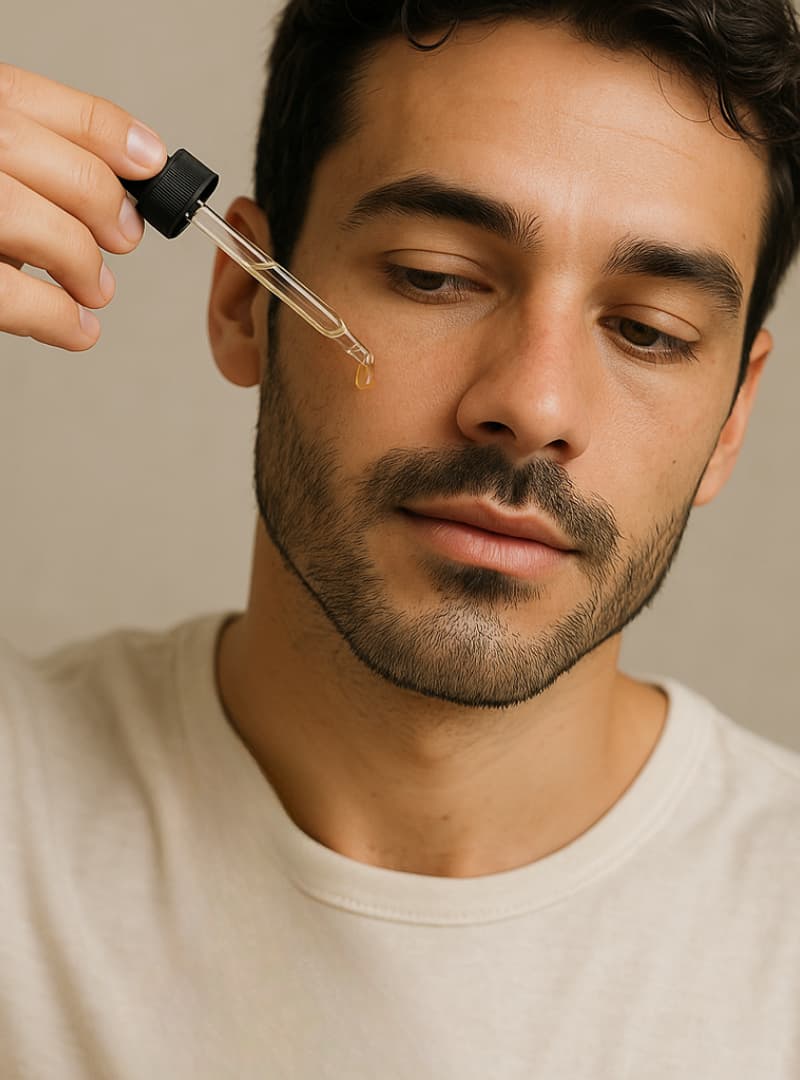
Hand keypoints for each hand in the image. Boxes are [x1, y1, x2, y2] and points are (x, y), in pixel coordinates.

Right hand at [0, 63, 166, 349]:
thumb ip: (29, 164)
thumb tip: (118, 194)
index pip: (29, 98)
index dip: (104, 132)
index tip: (147, 163)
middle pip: (35, 156)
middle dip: (98, 201)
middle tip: (123, 238)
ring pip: (24, 221)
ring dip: (80, 262)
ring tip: (95, 288)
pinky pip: (6, 294)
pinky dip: (56, 318)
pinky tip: (75, 328)